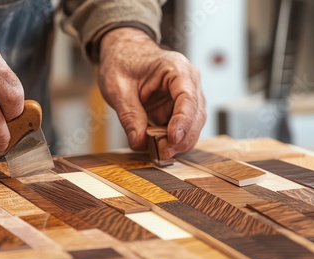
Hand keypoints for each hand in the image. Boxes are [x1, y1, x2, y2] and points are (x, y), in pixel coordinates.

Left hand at [98, 27, 205, 157]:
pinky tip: (159, 147)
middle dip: (182, 137)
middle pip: (196, 114)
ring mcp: (185, 95)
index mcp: (176, 68)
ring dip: (179, 141)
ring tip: (159, 152)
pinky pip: (180, 126)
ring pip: (192, 123)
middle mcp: (188, 81)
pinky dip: (172, 138)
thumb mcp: (117, 88)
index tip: (173, 139)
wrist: (121, 51)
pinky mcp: (177, 107)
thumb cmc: (121, 60)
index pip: (188, 97)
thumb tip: (139, 143)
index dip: (183, 121)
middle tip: (163, 153)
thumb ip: (129, 115)